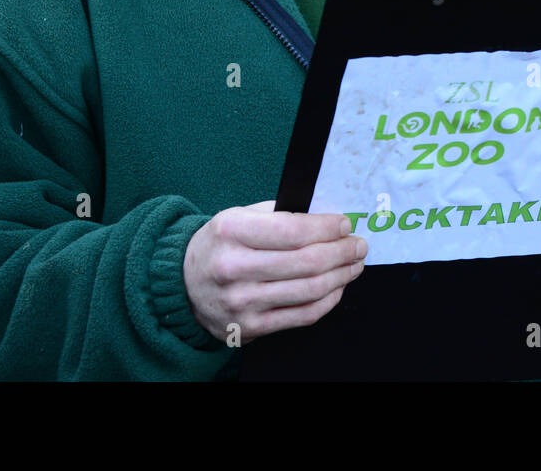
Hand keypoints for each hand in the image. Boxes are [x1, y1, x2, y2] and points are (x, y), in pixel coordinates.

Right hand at [183, 201, 366, 344]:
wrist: (183, 284)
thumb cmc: (220, 244)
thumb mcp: (238, 216)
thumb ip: (278, 214)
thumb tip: (326, 218)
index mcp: (231, 231)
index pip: (293, 230)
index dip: (326, 228)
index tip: (344, 224)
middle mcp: (234, 267)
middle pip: (306, 262)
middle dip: (342, 252)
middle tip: (358, 245)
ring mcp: (242, 301)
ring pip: (309, 290)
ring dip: (341, 276)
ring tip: (353, 264)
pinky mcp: (251, 327)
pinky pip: (303, 315)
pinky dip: (328, 300)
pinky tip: (336, 287)